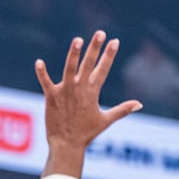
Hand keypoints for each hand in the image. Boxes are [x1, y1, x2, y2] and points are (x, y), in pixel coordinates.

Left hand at [35, 31, 140, 150]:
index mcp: (92, 93)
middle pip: (89, 65)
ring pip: (70, 69)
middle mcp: (80, 89)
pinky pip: (45, 82)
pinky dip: (42, 73)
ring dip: (73, 54)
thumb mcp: (106, 120)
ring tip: (78, 40)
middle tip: (100, 33)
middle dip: (95, 48)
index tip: (115, 41)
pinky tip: (39, 62)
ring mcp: (65, 92)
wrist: (67, 145)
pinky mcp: (51, 97)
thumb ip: (123, 110)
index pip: (103, 70)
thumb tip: (140, 104)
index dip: (109, 55)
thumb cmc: (86, 133)